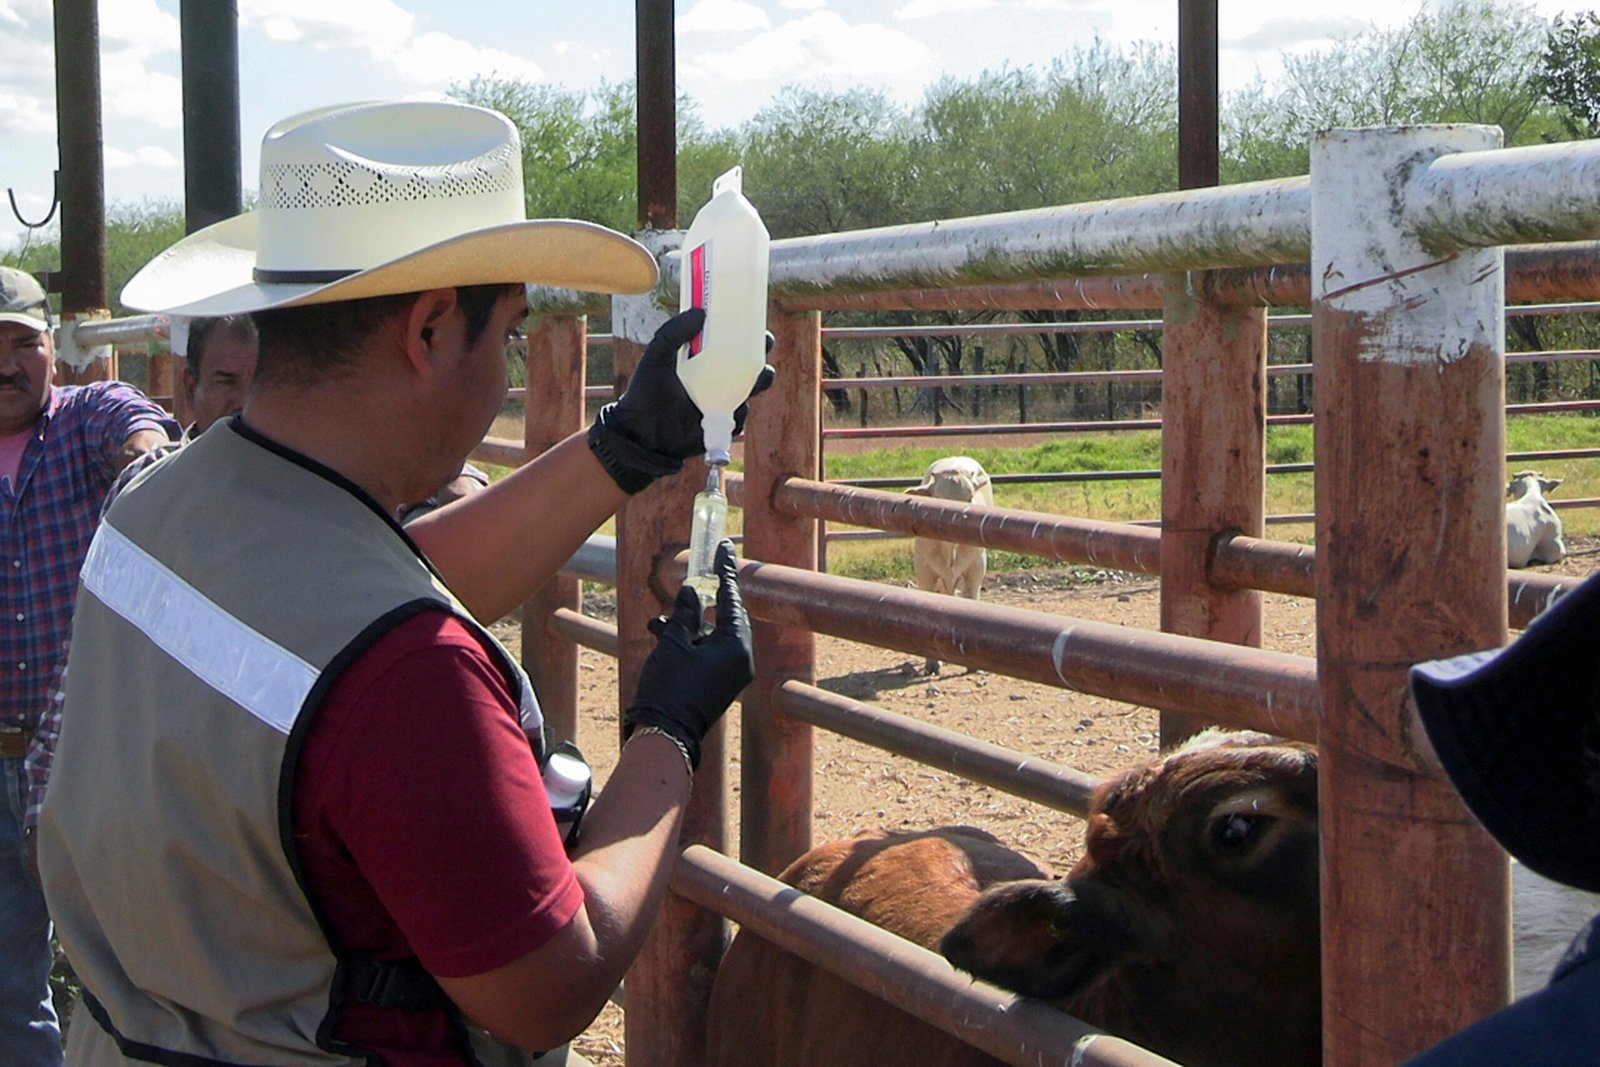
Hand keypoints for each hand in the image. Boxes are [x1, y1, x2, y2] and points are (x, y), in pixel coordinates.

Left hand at [587, 308, 776, 493]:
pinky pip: (739, 415)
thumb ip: (673, 333)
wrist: (641, 433)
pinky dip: (739, 409)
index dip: (744, 331)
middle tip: (764, 341)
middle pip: (748, 362)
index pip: (728, 341)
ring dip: (760, 379)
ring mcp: (722, 401)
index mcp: (703, 360)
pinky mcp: (723, 424)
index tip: (753, 317)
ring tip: (760, 373)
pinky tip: (730, 406)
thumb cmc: (646, 392)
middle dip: (761, 351)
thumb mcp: (656, 357)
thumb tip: (700, 312)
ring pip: (751, 388)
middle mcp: (717, 379)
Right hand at [623, 540, 753, 768]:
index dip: (725, 570)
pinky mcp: (722, 682)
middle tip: (702, 572)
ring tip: (661, 621)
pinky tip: (664, 636)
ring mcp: (733, 673)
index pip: (732, 598)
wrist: (665, 733)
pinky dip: (691, 641)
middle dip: (710, 597)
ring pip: (715, 634)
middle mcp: (742, 658)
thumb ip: (686, 613)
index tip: (724, 547)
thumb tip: (694, 592)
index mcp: (736, 645)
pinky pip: (710, 651)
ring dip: (691, 624)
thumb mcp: (674, 642)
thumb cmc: (669, 686)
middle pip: (729, 615)